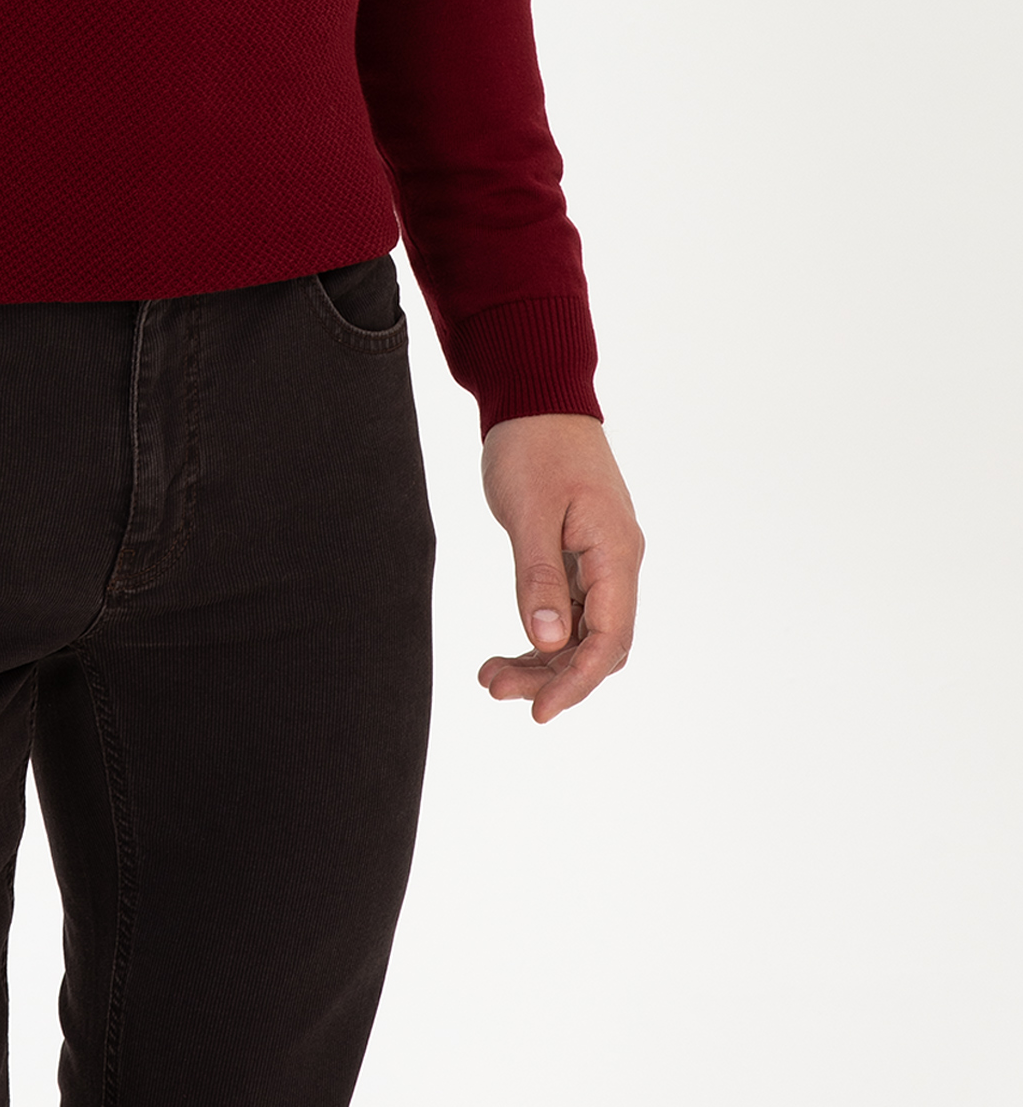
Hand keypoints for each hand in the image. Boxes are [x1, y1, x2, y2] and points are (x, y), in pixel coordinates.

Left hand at [477, 413, 642, 723]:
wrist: (537, 394)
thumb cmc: (533, 444)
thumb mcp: (529, 511)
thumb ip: (537, 578)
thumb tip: (546, 640)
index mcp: (615, 551)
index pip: (609, 639)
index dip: (577, 682)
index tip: (539, 712)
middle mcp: (617, 561)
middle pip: (597, 644)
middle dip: (550, 676)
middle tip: (493, 687)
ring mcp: (600, 559)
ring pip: (581, 632)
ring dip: (541, 659)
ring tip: (490, 675)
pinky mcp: (579, 554)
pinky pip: (569, 610)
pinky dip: (541, 632)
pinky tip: (509, 649)